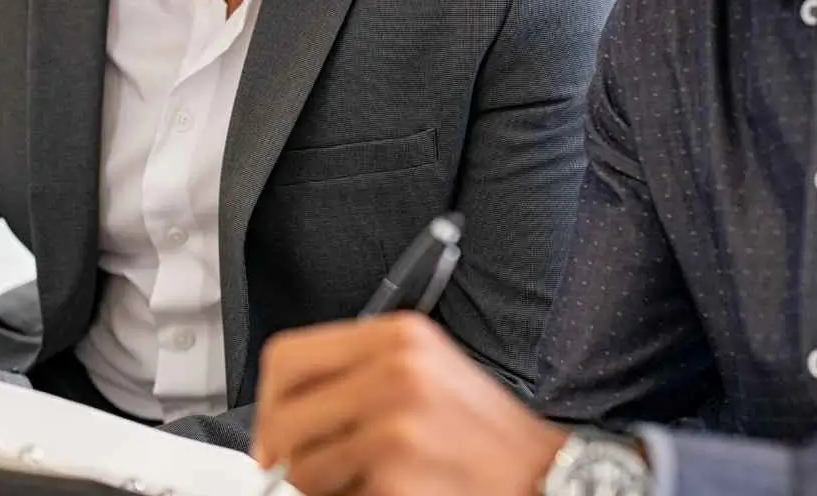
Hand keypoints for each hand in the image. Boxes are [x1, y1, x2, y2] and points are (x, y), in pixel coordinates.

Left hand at [253, 313, 568, 495]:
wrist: (548, 476)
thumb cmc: (486, 433)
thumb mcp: (424, 372)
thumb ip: (356, 376)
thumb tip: (282, 412)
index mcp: (398, 336)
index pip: (287, 358)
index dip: (269, 402)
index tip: (273, 431)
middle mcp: (396, 372)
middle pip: (284, 417)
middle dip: (284, 454)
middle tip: (297, 472)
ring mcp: (397, 425)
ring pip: (305, 468)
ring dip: (322, 486)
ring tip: (368, 480)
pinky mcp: (400, 475)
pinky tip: (394, 491)